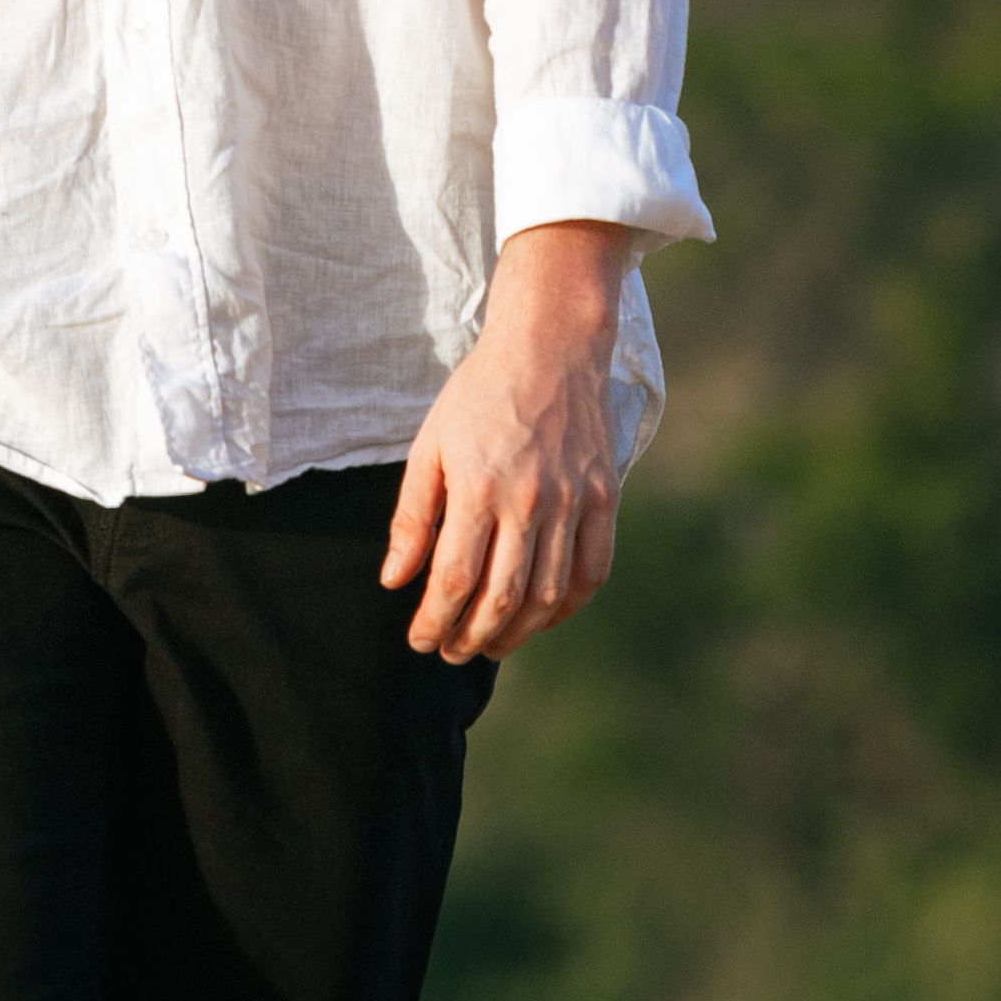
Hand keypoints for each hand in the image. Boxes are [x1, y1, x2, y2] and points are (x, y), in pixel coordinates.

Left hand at [385, 221, 637, 659]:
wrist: (549, 347)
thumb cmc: (478, 396)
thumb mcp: (429, 446)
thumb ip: (411, 517)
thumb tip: (394, 580)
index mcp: (477, 486)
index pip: (453, 579)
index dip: (433, 621)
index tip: (419, 641)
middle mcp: (529, 500)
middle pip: (501, 598)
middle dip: (470, 638)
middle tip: (450, 653)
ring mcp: (574, 501)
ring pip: (547, 595)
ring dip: (516, 633)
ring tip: (488, 645)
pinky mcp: (606, 498)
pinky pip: (592, 572)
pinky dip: (567, 607)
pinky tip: (541, 619)